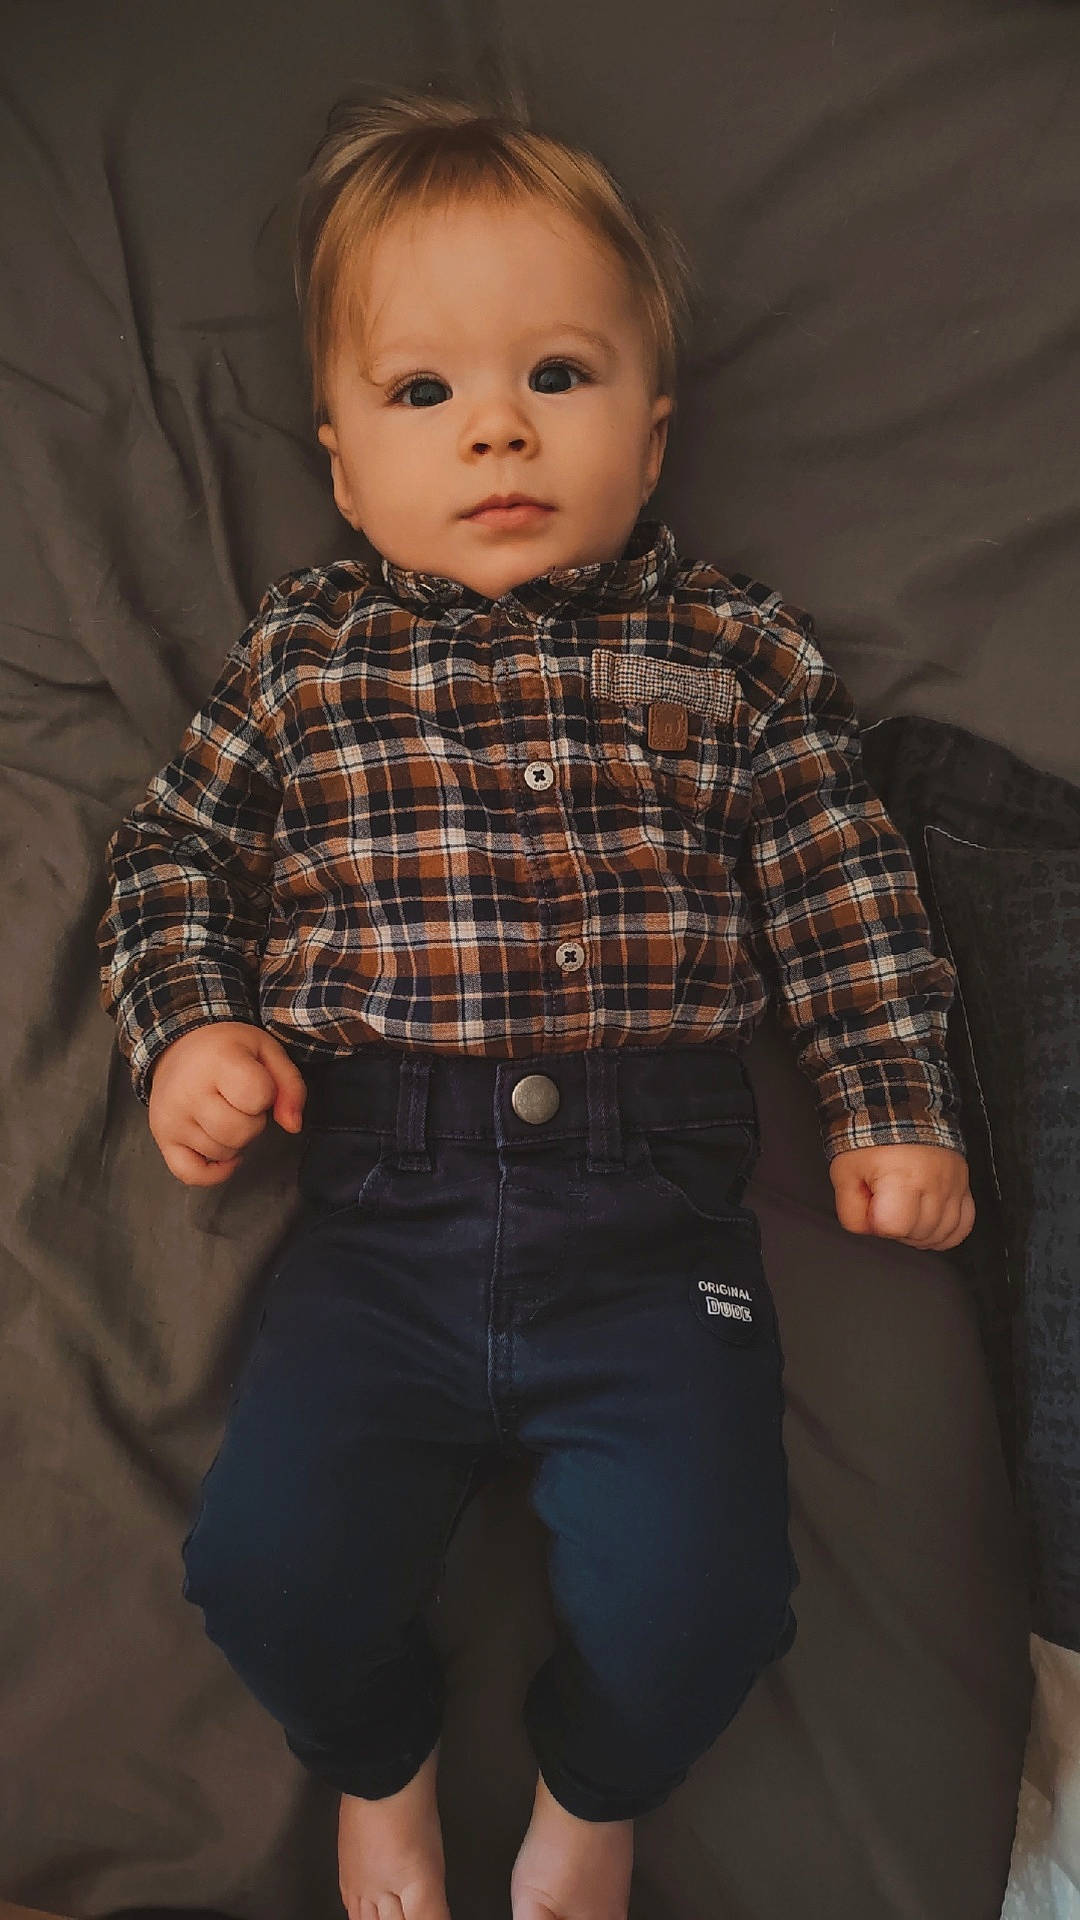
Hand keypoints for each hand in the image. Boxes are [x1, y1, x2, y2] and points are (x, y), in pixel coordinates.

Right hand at [147, 1020, 306, 1186]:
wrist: (178, 1047)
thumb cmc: (227, 1050)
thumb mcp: (267, 1052)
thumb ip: (291, 1085)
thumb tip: (293, 1125)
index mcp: (217, 1061)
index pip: (257, 1096)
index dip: (266, 1095)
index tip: (256, 1083)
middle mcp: (188, 1091)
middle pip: (239, 1132)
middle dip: (252, 1122)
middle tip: (240, 1103)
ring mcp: (171, 1118)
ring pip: (221, 1153)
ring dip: (234, 1141)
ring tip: (224, 1114)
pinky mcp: (162, 1138)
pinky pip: (192, 1175)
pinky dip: (213, 1171)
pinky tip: (220, 1150)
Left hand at [828, 1143, 974, 1249]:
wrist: (900, 1108)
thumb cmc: (871, 1138)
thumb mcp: (844, 1172)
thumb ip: (851, 1210)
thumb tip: (868, 1229)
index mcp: (902, 1179)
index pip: (893, 1227)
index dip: (876, 1222)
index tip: (872, 1205)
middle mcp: (933, 1184)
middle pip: (918, 1233)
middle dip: (897, 1228)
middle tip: (886, 1207)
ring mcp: (952, 1186)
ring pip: (942, 1233)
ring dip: (920, 1232)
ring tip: (905, 1213)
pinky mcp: (963, 1185)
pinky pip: (963, 1224)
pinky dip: (946, 1231)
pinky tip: (929, 1225)